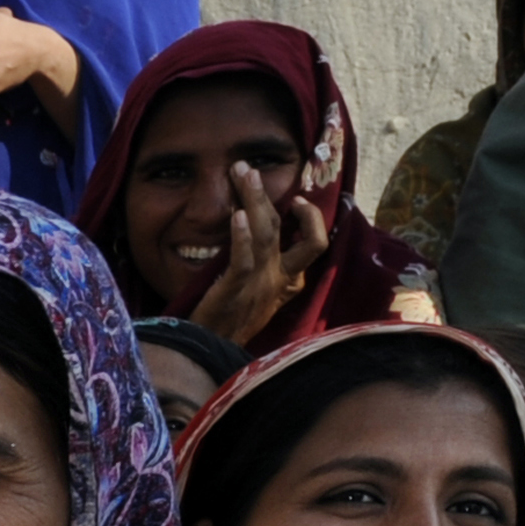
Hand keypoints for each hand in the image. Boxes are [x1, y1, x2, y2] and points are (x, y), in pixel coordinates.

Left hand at [184, 161, 332, 338]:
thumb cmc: (230, 326)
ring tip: (244, 174)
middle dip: (270, 196)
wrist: (210, 356)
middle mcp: (278, 280)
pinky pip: (243, 259)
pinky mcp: (235, 291)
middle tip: (250, 169)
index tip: (298, 201)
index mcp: (288, 282)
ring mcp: (259, 284)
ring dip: (255, 201)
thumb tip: (254, 232)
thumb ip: (265, 270)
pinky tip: (235, 215)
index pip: (314, 245)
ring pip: (267, 234)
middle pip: (288, 229)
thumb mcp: (258, 297)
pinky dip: (241, 236)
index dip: (312, 221)